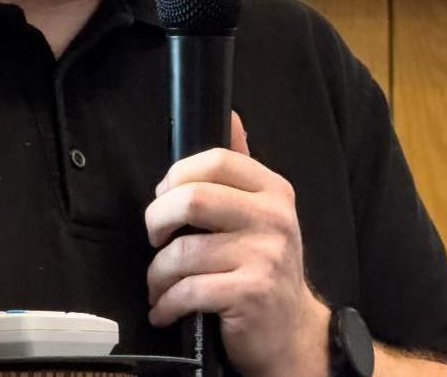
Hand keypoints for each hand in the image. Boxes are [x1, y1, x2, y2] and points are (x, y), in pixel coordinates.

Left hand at [144, 112, 332, 376]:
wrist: (292, 331)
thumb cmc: (265, 268)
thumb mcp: (262, 212)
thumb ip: (240, 169)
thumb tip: (231, 116)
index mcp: (273, 190)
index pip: (215, 160)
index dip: (176, 177)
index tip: (164, 198)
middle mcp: (274, 218)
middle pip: (193, 198)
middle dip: (157, 220)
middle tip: (154, 238)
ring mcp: (264, 256)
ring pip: (183, 252)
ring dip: (158, 275)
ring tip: (159, 285)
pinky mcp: (251, 294)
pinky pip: (188, 291)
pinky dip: (166, 303)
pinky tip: (166, 309)